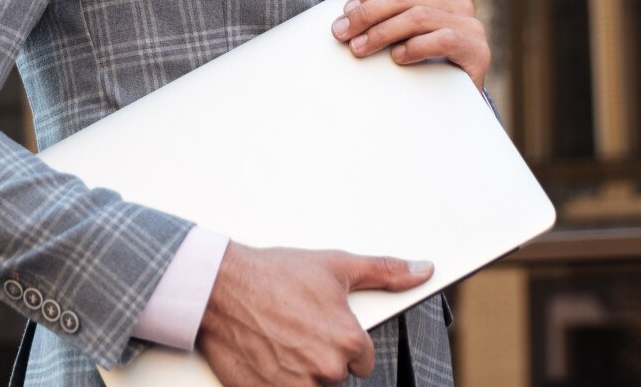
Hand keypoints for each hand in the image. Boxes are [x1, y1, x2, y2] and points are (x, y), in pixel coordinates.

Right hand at [195, 241, 430, 386]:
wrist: (218, 287)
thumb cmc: (271, 274)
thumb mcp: (335, 265)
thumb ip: (385, 272)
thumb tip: (421, 271)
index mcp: (348, 340)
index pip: (362, 359)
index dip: (342, 340)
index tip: (321, 327)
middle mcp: (325, 368)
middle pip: (336, 374)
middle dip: (319, 355)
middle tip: (295, 328)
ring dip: (298, 371)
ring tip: (278, 341)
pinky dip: (276, 381)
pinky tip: (265, 357)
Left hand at [328, 0, 490, 90]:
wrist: (448, 100)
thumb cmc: (415, 56)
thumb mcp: (387, 24)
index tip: (344, 14)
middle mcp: (457, 1)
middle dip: (368, 14)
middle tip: (342, 33)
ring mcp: (471, 25)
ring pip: (420, 16)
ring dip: (383, 32)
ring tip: (359, 48)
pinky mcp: (478, 50)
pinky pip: (445, 38)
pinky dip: (415, 47)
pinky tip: (397, 58)